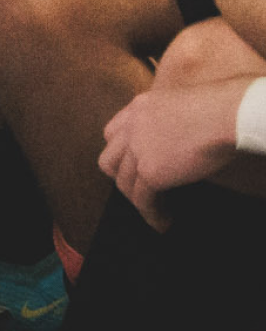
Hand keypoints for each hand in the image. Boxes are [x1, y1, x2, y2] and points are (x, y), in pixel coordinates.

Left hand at [99, 77, 248, 230]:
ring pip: (124, 183)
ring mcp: (137, 149)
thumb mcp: (180, 108)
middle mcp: (131, 127)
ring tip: (155, 212)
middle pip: (109, 159)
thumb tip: (175, 146)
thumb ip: (167, 123)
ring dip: (137, 201)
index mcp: (138, 107)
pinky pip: (143, 200)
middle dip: (121, 178)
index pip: (113, 133)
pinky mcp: (150, 171)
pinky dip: (152, 215)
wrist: (222, 114)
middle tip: (140, 190)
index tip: (132, 166)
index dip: (120, 152)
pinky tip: (164, 222)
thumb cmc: (216, 109)